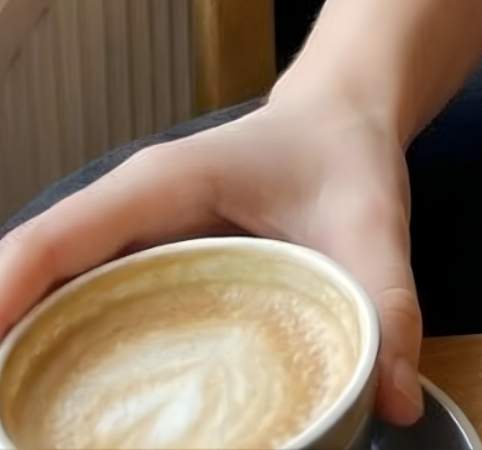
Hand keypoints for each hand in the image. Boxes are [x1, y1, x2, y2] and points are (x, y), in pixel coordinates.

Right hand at [0, 80, 424, 429]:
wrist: (344, 117)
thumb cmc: (344, 155)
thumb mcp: (373, 222)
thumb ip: (387, 303)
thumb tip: (390, 400)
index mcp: (162, 186)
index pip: (58, 239)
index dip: (5, 294)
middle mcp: (127, 211)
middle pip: (32, 277)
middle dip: (5, 343)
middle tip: (7, 420)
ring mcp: (126, 238)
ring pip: (47, 296)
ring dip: (25, 352)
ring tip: (23, 420)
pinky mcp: (138, 265)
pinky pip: (77, 306)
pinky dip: (57, 352)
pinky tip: (61, 412)